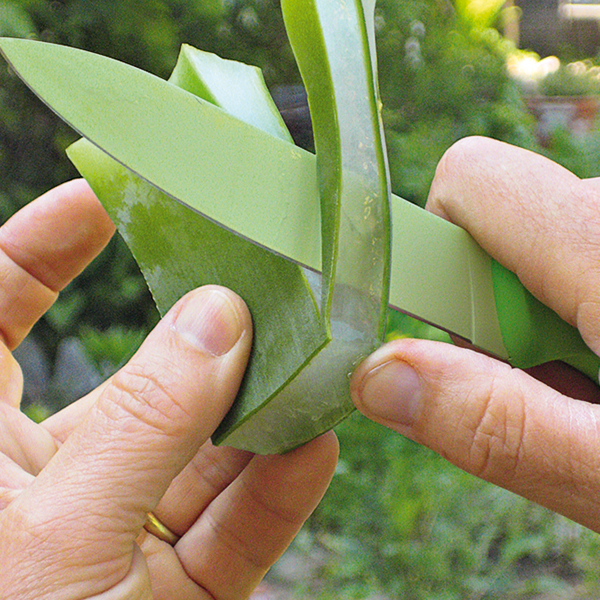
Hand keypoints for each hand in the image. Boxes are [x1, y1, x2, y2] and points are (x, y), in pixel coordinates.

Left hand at [0, 180, 338, 598]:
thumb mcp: (57, 534)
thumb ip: (144, 423)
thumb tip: (219, 320)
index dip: (43, 245)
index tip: (106, 197)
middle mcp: (47, 476)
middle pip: (132, 379)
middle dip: (198, 334)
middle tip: (259, 280)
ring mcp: (114, 531)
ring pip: (198, 452)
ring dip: (257, 413)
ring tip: (315, 363)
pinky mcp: (165, 589)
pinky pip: (228, 527)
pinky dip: (273, 490)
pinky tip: (315, 446)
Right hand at [351, 137, 599, 531]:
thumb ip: (498, 426)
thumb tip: (376, 378)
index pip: (470, 184)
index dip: (433, 250)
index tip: (446, 328)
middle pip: (504, 220)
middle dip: (491, 303)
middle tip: (543, 386)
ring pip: (545, 243)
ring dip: (540, 314)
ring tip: (592, 392)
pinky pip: (580, 254)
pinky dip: (578, 307)